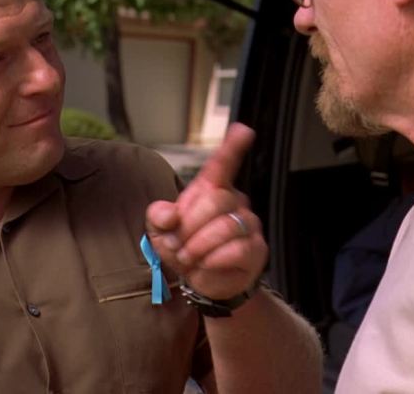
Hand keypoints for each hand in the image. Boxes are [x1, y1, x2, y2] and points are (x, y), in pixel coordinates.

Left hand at [146, 123, 267, 299]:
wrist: (202, 282)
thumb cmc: (184, 249)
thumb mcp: (161, 232)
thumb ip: (158, 216)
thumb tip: (170, 213)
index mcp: (211, 191)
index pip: (221, 166)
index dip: (231, 147)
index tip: (242, 130)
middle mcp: (234, 202)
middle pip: (214, 200)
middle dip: (189, 226)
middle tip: (179, 245)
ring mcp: (248, 224)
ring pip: (224, 227)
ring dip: (197, 247)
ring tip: (190, 257)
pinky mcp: (255, 249)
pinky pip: (234, 250)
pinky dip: (212, 261)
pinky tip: (207, 265)